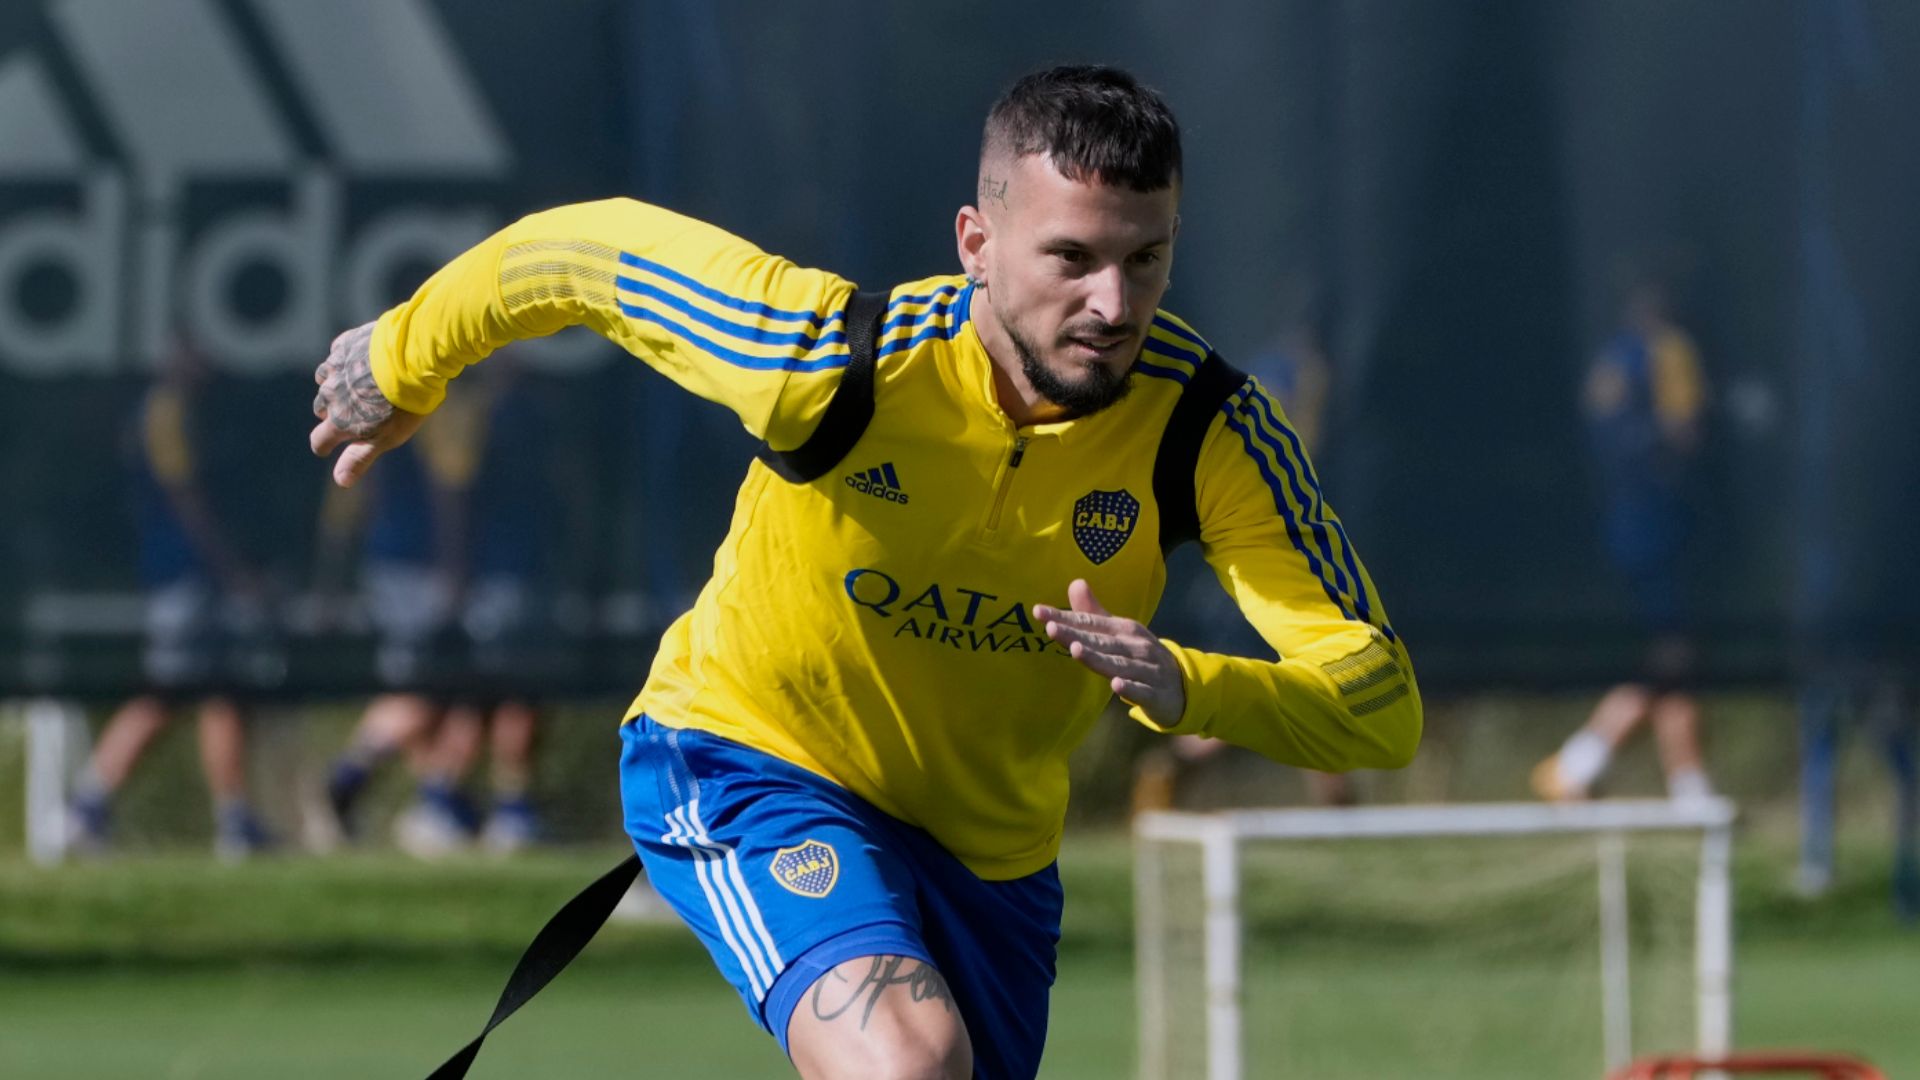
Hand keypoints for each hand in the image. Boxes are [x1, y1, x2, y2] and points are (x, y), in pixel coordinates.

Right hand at [309, 320, 424, 487]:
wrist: (412, 359)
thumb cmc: (402, 405)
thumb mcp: (386, 438)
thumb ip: (360, 459)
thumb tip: (340, 481)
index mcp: (338, 421)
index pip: (319, 440)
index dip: (323, 445)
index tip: (327, 447)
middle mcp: (330, 394)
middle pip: (320, 408)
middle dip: (331, 413)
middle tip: (351, 413)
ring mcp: (335, 368)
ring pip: (325, 380)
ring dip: (335, 385)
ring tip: (356, 387)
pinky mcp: (344, 345)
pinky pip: (336, 355)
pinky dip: (344, 361)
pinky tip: (360, 361)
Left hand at [1034, 579, 1185, 727]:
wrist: (1183, 686)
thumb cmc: (1142, 656)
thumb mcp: (1120, 633)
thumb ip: (1094, 614)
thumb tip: (1074, 583)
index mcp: (1124, 629)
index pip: (1090, 622)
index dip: (1065, 617)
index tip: (1039, 611)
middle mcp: (1135, 646)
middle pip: (1101, 641)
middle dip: (1077, 634)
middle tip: (1051, 628)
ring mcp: (1147, 669)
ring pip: (1119, 664)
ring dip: (1098, 657)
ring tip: (1076, 651)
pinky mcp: (1155, 693)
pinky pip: (1141, 690)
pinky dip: (1130, 688)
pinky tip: (1116, 686)